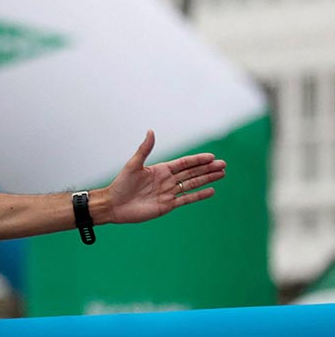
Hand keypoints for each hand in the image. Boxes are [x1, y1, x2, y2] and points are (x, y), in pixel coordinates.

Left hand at [106, 130, 226, 224]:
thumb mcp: (133, 165)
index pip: (184, 163)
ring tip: (222, 174)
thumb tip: (151, 131)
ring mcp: (168, 193)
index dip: (197, 160)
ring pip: (192, 184)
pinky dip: (199, 195)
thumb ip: (144, 149)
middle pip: (192, 172)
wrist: (114, 205)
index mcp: (160, 170)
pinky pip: (186, 199)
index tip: (212, 156)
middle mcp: (166, 180)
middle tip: (223, 164)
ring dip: (207, 179)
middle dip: (207, 168)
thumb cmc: (121, 184)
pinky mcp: (167, 205)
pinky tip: (211, 190)